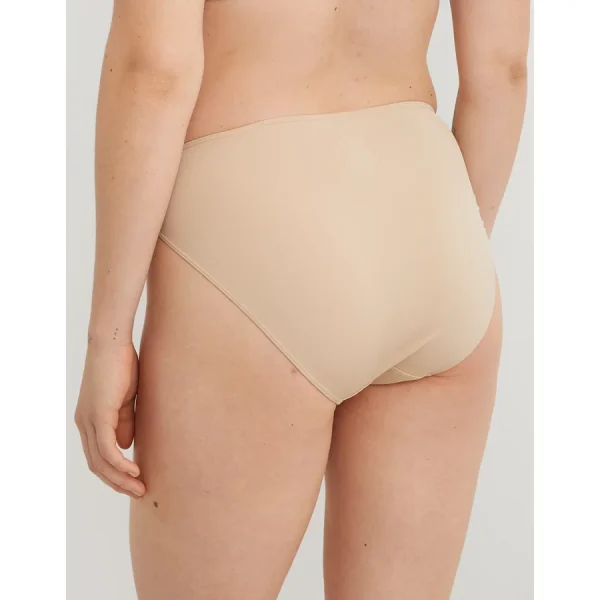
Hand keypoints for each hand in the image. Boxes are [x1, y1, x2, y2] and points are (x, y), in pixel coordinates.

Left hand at [75, 339, 145, 497]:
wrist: (112, 344)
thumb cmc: (121, 365)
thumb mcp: (125, 399)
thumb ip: (124, 422)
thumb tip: (125, 446)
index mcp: (90, 420)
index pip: (98, 456)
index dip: (115, 473)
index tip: (134, 482)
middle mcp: (84, 424)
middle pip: (97, 465)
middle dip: (118, 483)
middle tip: (139, 492)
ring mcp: (89, 421)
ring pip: (100, 462)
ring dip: (120, 479)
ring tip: (140, 487)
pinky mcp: (98, 416)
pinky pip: (107, 449)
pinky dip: (120, 464)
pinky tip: (134, 471)